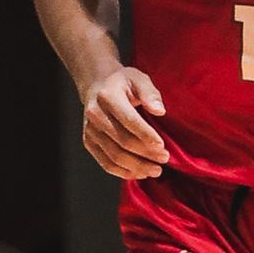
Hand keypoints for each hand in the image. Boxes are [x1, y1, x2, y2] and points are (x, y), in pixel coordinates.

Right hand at [80, 65, 171, 183]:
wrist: (96, 86)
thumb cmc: (123, 83)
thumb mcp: (139, 79)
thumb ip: (150, 93)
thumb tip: (160, 111)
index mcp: (108, 96)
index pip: (129, 120)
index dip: (146, 135)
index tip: (162, 146)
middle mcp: (95, 114)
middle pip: (122, 141)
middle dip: (146, 153)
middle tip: (164, 159)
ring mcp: (90, 130)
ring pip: (115, 156)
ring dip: (137, 166)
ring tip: (156, 170)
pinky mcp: (88, 142)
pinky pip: (106, 163)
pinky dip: (124, 172)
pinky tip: (140, 173)